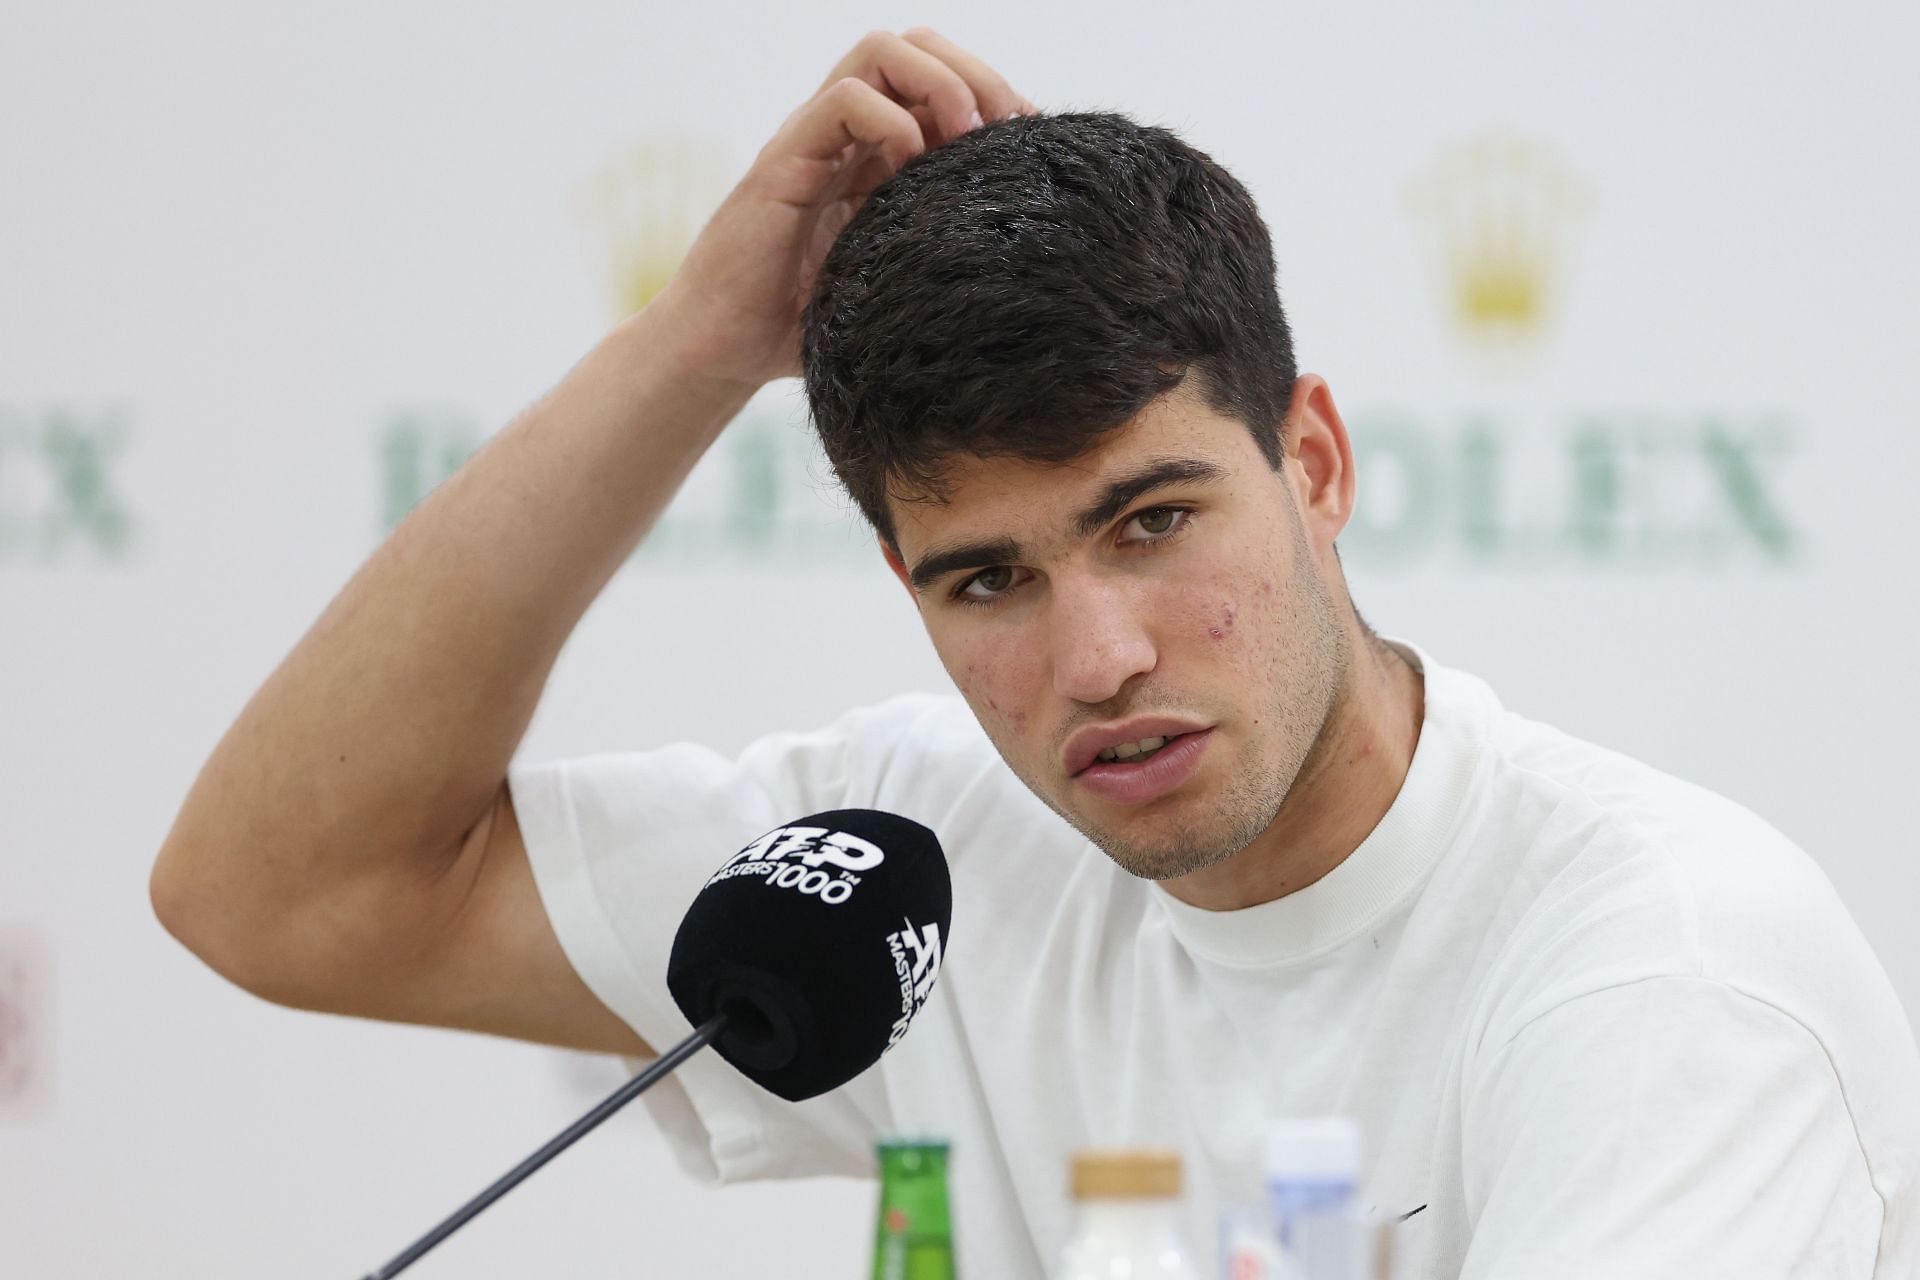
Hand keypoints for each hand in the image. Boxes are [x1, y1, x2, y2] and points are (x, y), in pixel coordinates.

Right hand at [654, 28, 1035, 391]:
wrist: (723, 353)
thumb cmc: (806, 330)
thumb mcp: (895, 290)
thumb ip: (943, 267)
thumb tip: (1029, 284)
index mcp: (876, 156)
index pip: (942, 81)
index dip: (996, 98)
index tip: (1031, 148)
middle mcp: (846, 136)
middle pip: (917, 48)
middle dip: (978, 73)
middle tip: (1009, 131)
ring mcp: (814, 143)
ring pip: (881, 53)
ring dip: (939, 80)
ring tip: (967, 136)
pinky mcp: (784, 164)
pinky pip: (843, 101)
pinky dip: (890, 121)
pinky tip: (910, 168)